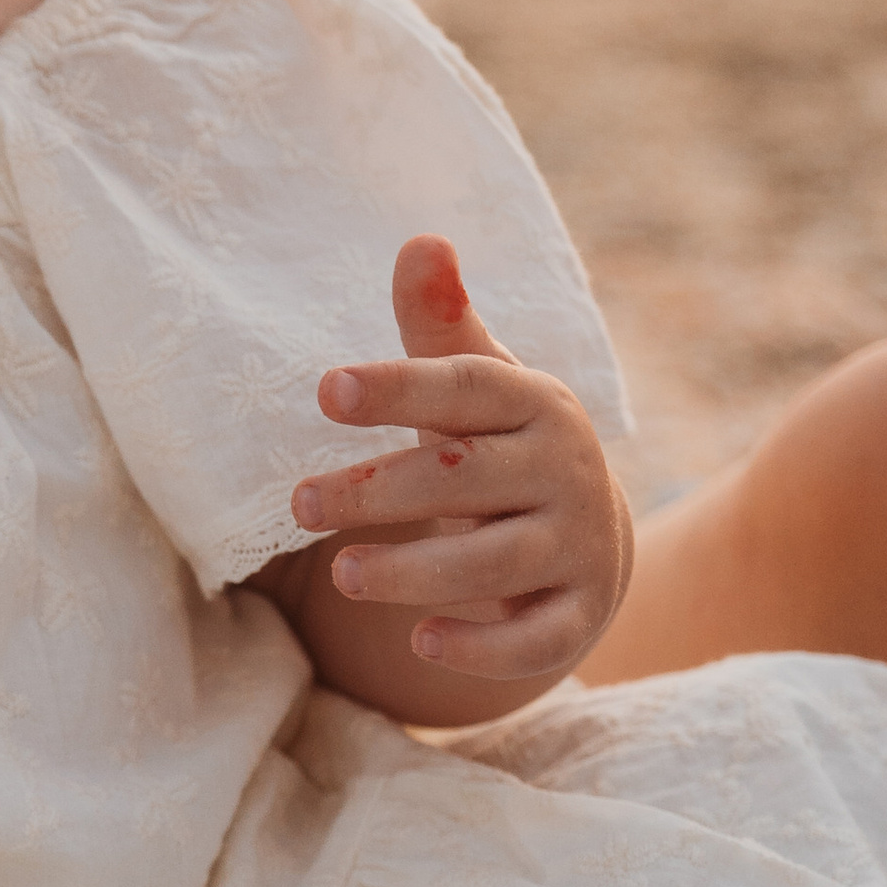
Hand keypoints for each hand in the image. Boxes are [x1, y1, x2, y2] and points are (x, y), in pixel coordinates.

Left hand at [287, 236, 631, 684]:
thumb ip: (439, 327)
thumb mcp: (474, 388)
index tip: (325, 390)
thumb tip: (421, 240)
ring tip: (343, 575)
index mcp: (533, 403)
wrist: (588, 543)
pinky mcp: (578, 615)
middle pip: (465, 477)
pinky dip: (482, 647)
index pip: (462, 389)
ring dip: (417, 571)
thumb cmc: (500, 450)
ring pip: (495, 562)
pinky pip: (535, 637)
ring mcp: (577, 545)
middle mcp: (564, 470)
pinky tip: (421, 642)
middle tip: (298, 502)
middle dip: (379, 490)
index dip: (396, 387)